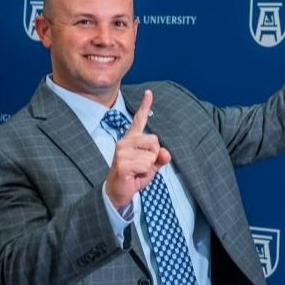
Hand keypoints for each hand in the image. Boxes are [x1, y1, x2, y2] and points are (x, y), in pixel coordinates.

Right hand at [104, 89, 171, 208]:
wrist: (119, 191)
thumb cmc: (135, 176)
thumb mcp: (151, 166)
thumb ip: (160, 158)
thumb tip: (166, 153)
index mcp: (132, 139)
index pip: (139, 120)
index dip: (145, 106)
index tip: (149, 92)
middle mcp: (125, 142)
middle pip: (155, 140)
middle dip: (154, 156)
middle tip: (142, 165)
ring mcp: (122, 151)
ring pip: (152, 155)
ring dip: (149, 167)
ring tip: (137, 171)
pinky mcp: (122, 163)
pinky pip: (146, 165)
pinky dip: (145, 174)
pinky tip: (134, 176)